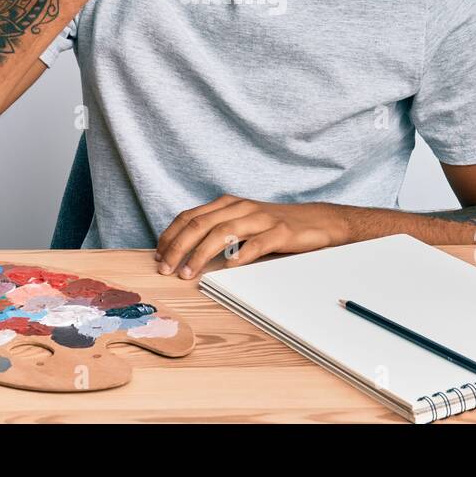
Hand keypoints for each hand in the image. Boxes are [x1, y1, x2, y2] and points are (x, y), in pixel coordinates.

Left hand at [154, 195, 352, 277]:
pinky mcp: (280, 232)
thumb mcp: (243, 221)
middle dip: (178, 247)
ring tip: (187, 273)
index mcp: (228, 203)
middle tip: (165, 269)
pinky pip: (256, 244)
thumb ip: (218, 229)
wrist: (318, 221)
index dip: (171, 235)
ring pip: (222, 233)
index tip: (158, 255)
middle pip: (200, 224)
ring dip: (200, 254)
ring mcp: (261, 218)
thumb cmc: (275, 225)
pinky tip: (227, 269)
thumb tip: (184, 251)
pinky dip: (239, 256)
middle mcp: (241, 207)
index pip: (190, 216)